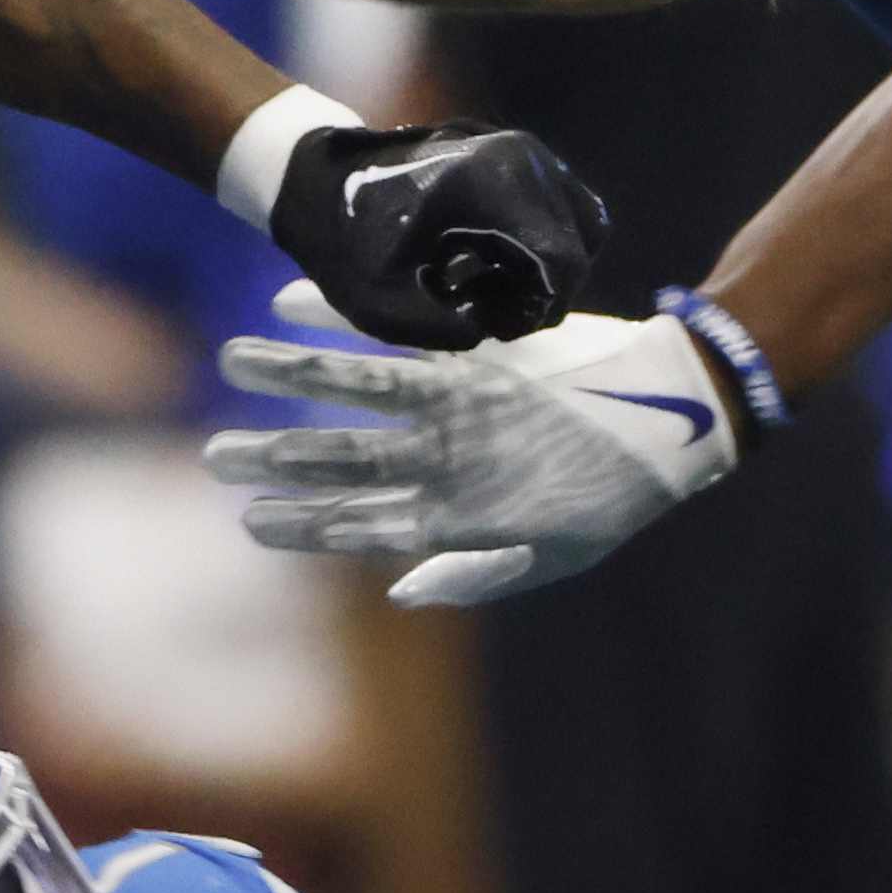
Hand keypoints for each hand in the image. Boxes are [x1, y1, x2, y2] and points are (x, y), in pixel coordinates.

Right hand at [203, 303, 737, 605]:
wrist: (679, 410)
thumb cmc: (614, 494)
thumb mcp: (555, 558)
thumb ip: (474, 577)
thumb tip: (400, 591)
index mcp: (464, 515)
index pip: (361, 525)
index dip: (302, 525)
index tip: (248, 522)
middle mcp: (453, 456)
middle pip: (342, 459)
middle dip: (272, 459)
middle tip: (212, 455)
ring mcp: (465, 397)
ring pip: (358, 385)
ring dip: (288, 374)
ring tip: (232, 361)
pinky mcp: (483, 343)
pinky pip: (399, 327)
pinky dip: (338, 313)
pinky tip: (287, 301)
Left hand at [263, 121, 601, 351]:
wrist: (315, 177)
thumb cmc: (341, 239)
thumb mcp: (380, 305)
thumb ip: (445, 333)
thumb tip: (491, 330)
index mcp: (492, 184)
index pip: (563, 261)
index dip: (539, 310)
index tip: (491, 323)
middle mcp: (522, 158)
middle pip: (578, 248)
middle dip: (538, 292)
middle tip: (478, 309)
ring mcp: (524, 151)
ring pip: (578, 228)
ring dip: (539, 269)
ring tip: (476, 286)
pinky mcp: (519, 156)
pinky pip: (560, 211)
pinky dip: (534, 245)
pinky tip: (477, 261)